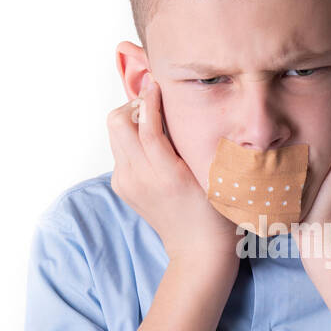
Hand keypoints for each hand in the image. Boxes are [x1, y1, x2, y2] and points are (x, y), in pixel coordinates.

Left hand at [107, 73, 241, 264]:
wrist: (197, 248)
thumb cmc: (215, 210)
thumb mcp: (212, 174)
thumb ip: (194, 141)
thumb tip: (182, 106)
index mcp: (166, 175)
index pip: (146, 127)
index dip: (150, 99)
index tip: (158, 82)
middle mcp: (139, 178)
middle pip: (117, 123)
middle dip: (134, 106)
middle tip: (156, 107)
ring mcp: (126, 182)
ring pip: (115, 133)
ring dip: (131, 121)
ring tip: (155, 124)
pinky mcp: (120, 186)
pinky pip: (119, 149)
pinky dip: (132, 139)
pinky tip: (153, 146)